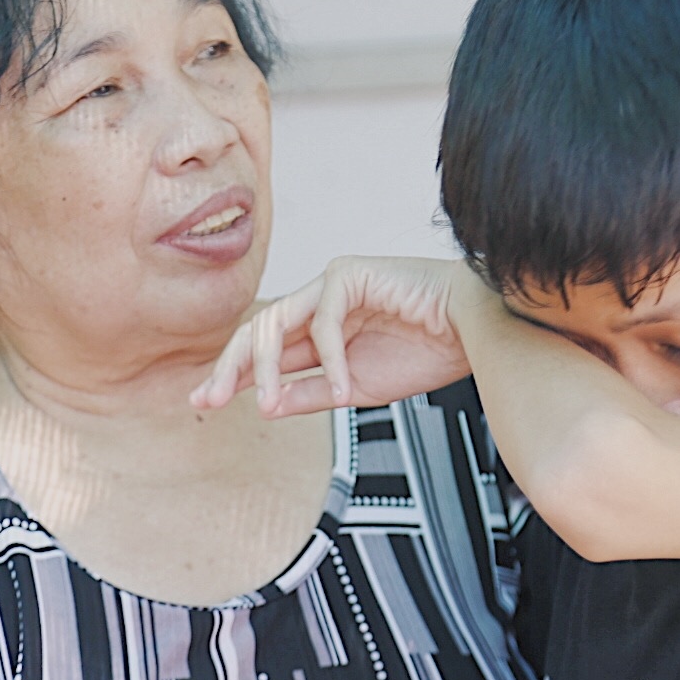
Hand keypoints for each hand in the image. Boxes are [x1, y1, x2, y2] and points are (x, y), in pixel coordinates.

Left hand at [193, 256, 476, 415]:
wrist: (477, 331)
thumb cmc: (427, 352)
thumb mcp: (357, 389)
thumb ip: (310, 394)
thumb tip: (265, 406)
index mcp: (320, 328)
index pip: (265, 349)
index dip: (233, 374)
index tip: (202, 403)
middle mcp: (318, 301)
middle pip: (257, 330)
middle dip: (230, 367)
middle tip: (208, 400)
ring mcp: (331, 283)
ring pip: (276, 322)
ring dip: (267, 368)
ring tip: (269, 404)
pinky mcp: (349, 273)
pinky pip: (322, 321)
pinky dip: (329, 360)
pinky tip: (342, 388)